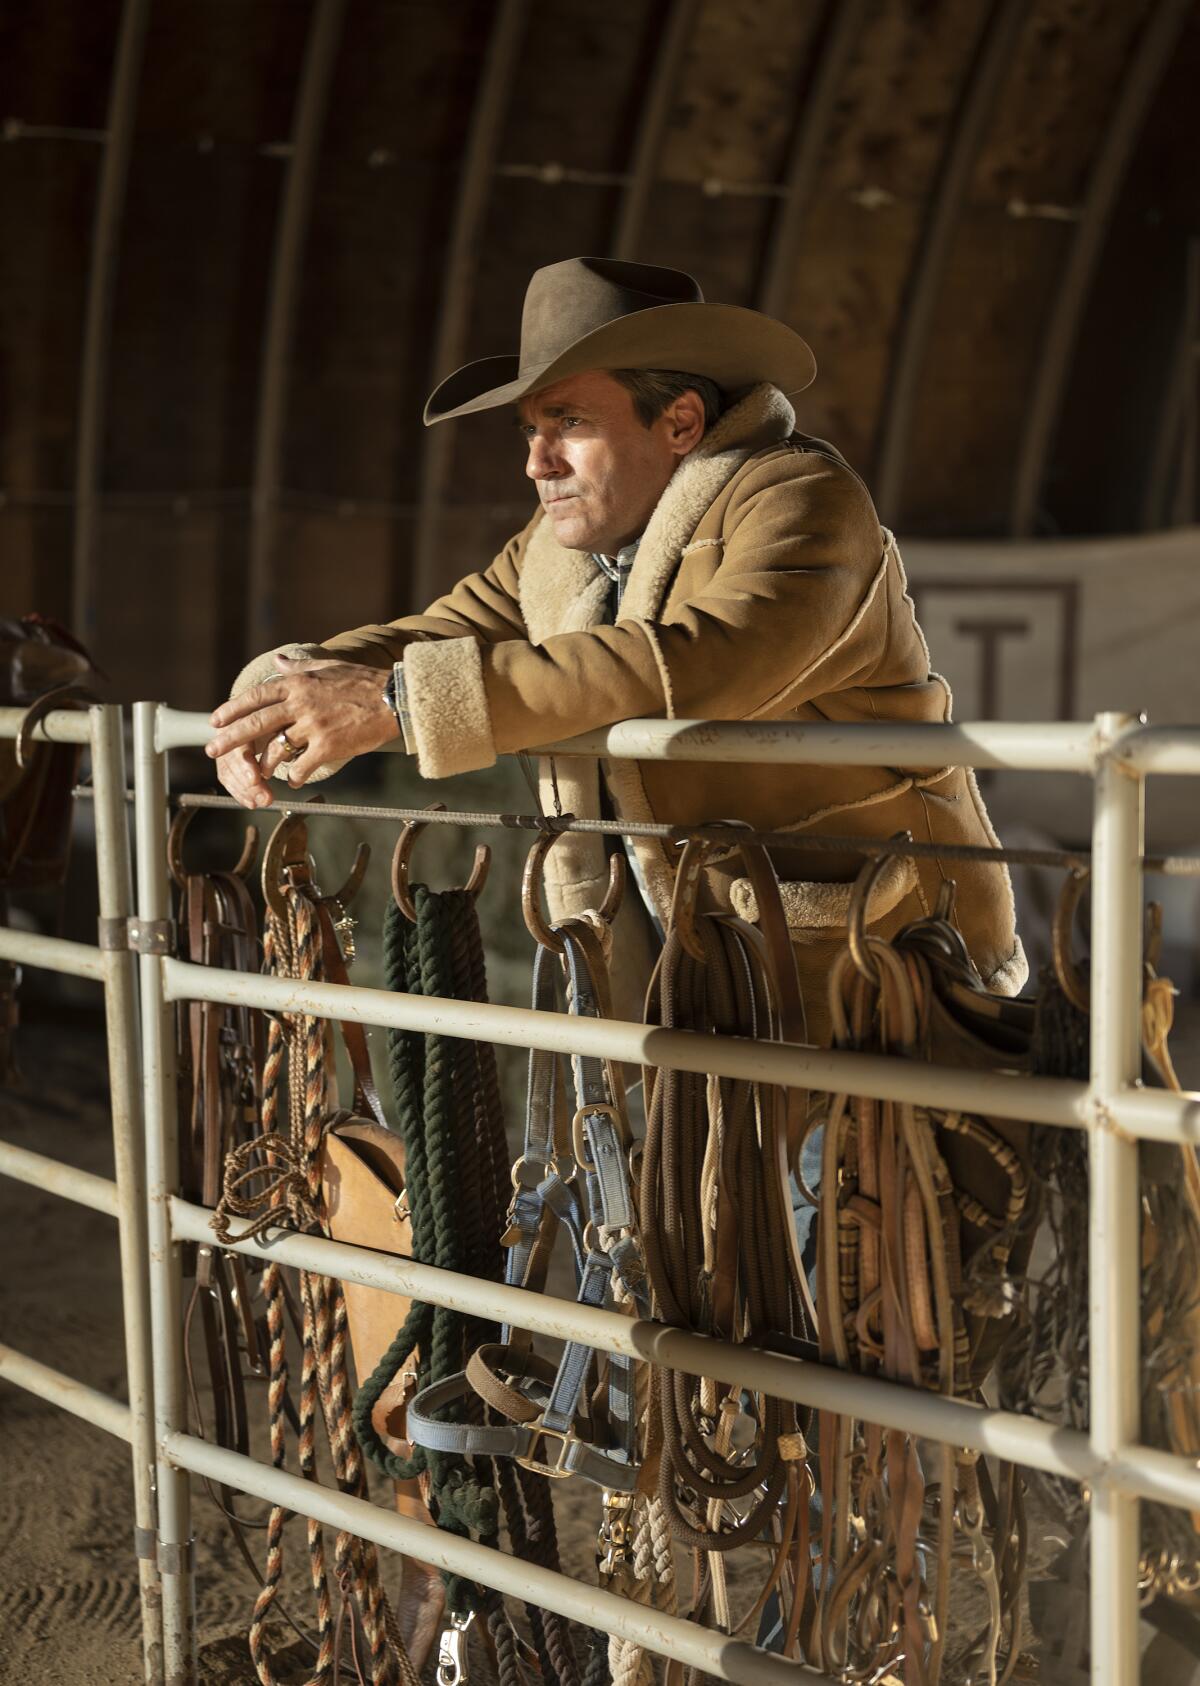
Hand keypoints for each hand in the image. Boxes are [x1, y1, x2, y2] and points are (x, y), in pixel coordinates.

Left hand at [207, 654, 398, 808]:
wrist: (394, 699)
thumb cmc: (363, 681)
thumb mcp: (328, 666)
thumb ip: (299, 665)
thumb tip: (277, 660)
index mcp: (298, 683)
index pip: (256, 696)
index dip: (233, 709)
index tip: (216, 720)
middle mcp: (301, 704)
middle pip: (256, 723)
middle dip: (231, 738)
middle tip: (212, 750)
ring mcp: (314, 726)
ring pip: (277, 749)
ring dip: (264, 764)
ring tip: (256, 774)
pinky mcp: (328, 747)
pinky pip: (302, 766)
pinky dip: (295, 776)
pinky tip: (292, 781)